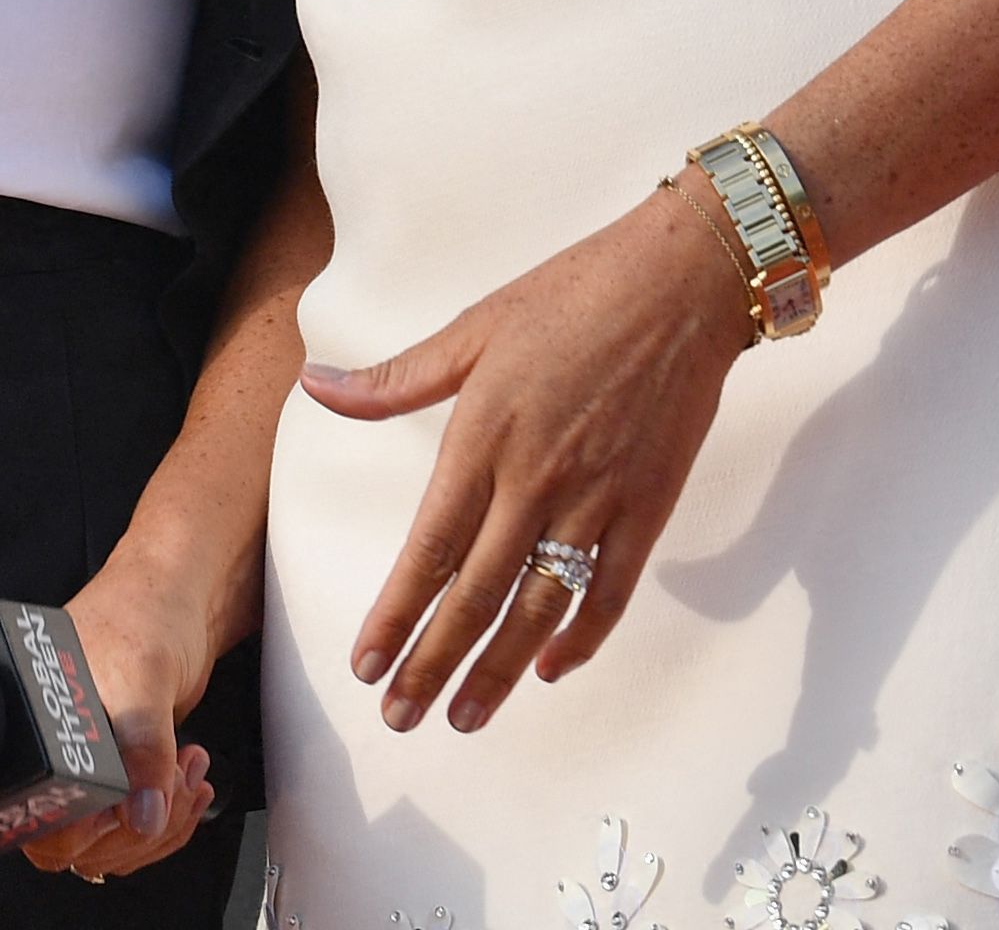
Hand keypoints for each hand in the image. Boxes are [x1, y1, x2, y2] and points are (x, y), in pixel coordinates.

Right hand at [27, 545, 230, 880]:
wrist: (178, 593)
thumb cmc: (142, 612)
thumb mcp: (143, 680)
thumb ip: (142, 750)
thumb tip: (142, 815)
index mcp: (37, 734)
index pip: (44, 821)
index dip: (91, 828)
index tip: (133, 804)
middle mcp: (53, 756)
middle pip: (78, 846)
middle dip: (138, 827)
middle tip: (173, 781)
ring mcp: (87, 767)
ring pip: (111, 844)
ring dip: (161, 823)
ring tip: (187, 773)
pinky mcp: (119, 771)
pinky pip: (135, 826)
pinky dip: (169, 815)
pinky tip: (187, 779)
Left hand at [307, 178, 744, 735]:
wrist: (681, 281)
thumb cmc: (572, 294)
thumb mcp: (474, 328)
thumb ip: (397, 379)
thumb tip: (317, 386)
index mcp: (484, 435)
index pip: (431, 547)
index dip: (397, 613)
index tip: (366, 665)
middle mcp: (536, 478)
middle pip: (478, 594)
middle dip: (434, 663)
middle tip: (401, 718)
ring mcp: (597, 498)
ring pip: (541, 607)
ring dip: (500, 670)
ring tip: (465, 718)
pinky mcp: (648, 506)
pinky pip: (612, 590)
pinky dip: (583, 637)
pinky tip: (553, 668)